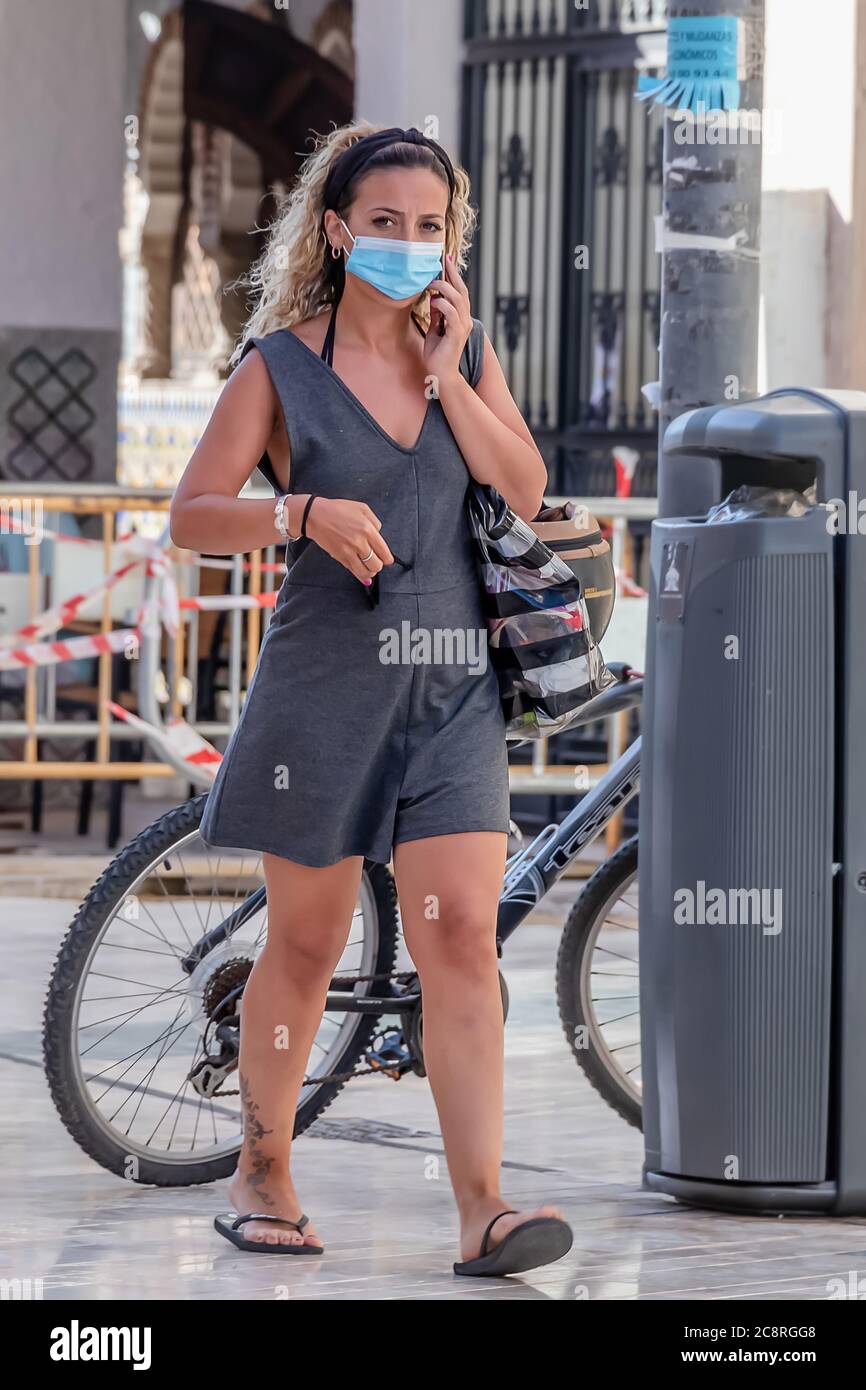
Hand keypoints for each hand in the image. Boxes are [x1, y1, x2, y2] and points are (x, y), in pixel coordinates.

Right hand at [303, 497, 393, 584]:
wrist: (315, 516)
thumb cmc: (336, 510)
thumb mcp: (362, 508)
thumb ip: (375, 521)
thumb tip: (379, 534)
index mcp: (367, 529)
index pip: (384, 552)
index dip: (388, 559)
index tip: (387, 559)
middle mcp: (359, 542)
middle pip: (377, 564)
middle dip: (379, 564)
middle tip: (376, 561)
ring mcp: (348, 551)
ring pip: (365, 571)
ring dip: (370, 572)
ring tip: (368, 566)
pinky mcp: (339, 557)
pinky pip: (353, 571)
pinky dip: (360, 575)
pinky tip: (363, 575)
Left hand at [424, 255, 472, 384]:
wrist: (441, 374)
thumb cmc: (437, 355)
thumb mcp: (435, 329)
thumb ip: (437, 315)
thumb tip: (434, 299)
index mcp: (461, 318)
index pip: (459, 292)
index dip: (453, 276)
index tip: (446, 260)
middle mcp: (465, 320)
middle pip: (461, 291)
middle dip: (452, 274)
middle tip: (443, 260)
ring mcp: (462, 326)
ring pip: (457, 298)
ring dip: (443, 288)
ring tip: (431, 283)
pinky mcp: (456, 333)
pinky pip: (451, 312)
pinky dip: (441, 304)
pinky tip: (432, 302)